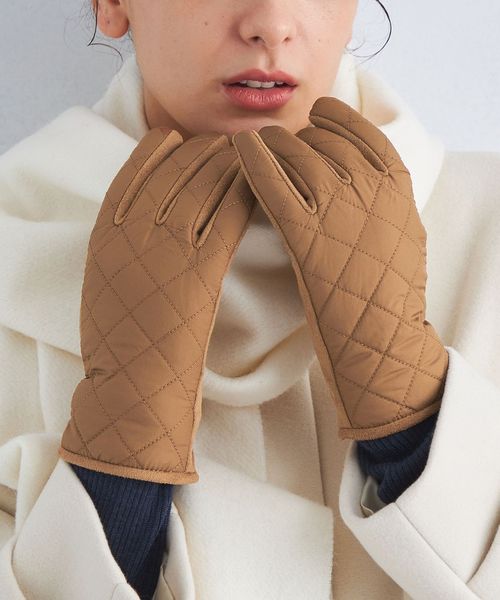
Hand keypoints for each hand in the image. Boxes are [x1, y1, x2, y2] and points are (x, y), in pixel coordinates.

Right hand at [59, 127, 255, 481]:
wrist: (130, 390)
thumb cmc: (119, 345)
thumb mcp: (106, 284)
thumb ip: (122, 246)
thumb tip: (147, 217)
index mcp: (105, 233)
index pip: (135, 170)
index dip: (162, 149)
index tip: (181, 138)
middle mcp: (133, 232)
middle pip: (175, 171)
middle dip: (204, 150)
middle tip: (226, 143)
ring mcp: (166, 249)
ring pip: (204, 186)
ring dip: (229, 164)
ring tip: (247, 154)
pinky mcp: (199, 271)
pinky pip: (225, 216)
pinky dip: (242, 193)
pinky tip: (256, 183)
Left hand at [232, 96, 448, 440]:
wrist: (385, 338)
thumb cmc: (394, 292)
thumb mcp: (404, 232)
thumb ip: (385, 197)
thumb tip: (362, 171)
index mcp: (396, 184)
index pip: (359, 130)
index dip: (334, 119)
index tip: (317, 116)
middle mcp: (368, 187)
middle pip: (321, 139)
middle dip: (298, 136)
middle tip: (280, 141)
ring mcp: (336, 208)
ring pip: (294, 154)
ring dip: (271, 145)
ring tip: (257, 145)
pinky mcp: (305, 235)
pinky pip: (272, 184)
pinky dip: (253, 162)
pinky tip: (240, 149)